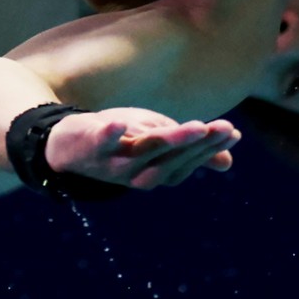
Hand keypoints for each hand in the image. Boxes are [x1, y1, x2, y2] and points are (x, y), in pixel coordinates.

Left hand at [44, 107, 240, 189]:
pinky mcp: (91, 146)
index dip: (210, 149)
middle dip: (199, 145)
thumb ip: (189, 152)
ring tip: (195, 127)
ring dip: (171, 141)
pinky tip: (119, 124)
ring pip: (146, 152)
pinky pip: (101, 143)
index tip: (232, 132)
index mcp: (156, 174)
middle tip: (223, 128)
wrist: (66, 145)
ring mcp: (113, 162)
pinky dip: (109, 135)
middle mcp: (137, 174)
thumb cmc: (119, 143)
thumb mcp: (158, 144)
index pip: (188, 163)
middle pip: (172, 161)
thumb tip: (229, 162)